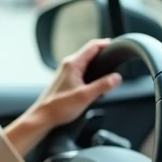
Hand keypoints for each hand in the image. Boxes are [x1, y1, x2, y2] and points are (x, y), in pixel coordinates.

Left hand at [4, 39, 120, 154]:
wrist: (44, 116)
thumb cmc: (59, 106)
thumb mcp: (85, 96)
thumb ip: (102, 86)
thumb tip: (116, 77)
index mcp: (73, 64)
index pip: (93, 46)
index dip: (106, 44)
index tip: (117, 47)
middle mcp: (69, 64)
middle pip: (90, 53)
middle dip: (104, 56)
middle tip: (116, 61)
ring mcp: (67, 71)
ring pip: (87, 62)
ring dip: (98, 65)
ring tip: (109, 73)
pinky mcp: (67, 79)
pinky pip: (83, 70)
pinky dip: (92, 73)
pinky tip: (97, 84)